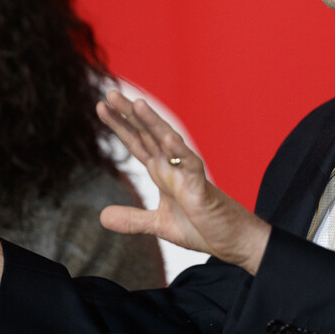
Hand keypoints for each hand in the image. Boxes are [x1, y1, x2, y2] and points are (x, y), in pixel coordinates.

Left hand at [97, 90, 270, 274]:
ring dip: (153, 123)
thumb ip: (132, 219)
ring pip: (168, 142)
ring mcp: (187, 174)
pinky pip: (190, 166)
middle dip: (129, 114)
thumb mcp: (159, 224)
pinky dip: (179, 151)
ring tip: (137, 104)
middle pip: (148, 134)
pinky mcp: (201, 188)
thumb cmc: (202, 227)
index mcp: (162, 172)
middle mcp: (173, 167)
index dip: (119, 125)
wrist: (233, 241)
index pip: (137, 143)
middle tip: (110, 92)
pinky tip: (168, 137)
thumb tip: (102, 216)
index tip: (101, 106)